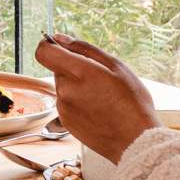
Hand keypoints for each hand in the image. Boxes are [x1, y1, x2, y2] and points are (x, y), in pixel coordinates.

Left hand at [33, 34, 159, 163]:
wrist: (136, 141)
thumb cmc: (133, 103)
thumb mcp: (117, 66)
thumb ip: (84, 49)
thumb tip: (59, 38)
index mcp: (79, 73)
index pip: (43, 52)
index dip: (49, 46)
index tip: (61, 47)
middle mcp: (66, 91)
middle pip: (57, 68)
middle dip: (73, 68)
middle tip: (99, 78)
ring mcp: (64, 109)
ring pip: (63, 86)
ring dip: (76, 86)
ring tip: (101, 97)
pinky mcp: (65, 122)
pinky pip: (66, 103)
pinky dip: (77, 102)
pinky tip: (97, 109)